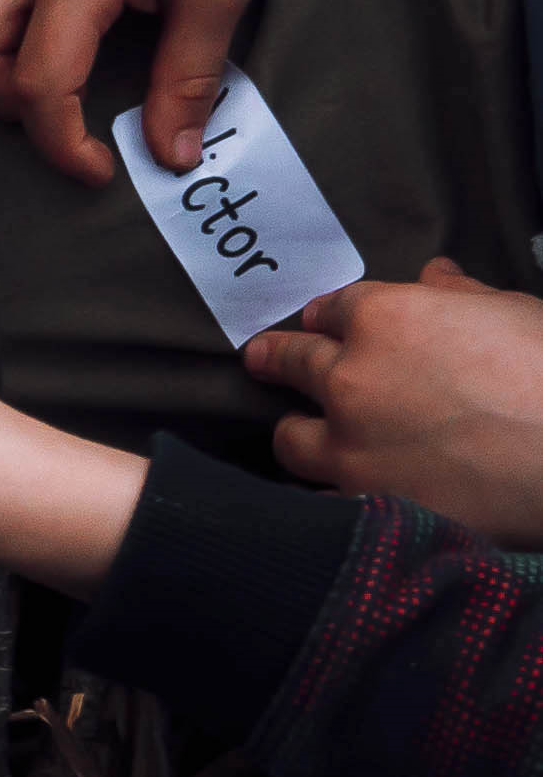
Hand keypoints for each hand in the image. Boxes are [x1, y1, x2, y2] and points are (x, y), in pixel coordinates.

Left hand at [254, 257, 542, 541]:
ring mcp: (348, 444)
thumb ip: (464, 296)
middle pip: (294, 361)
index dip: (331, 315)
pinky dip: (327, 492)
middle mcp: (350, 377)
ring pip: (291, 436)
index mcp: (387, 319)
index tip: (322, 321)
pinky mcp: (362, 501)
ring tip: (298, 432)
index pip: (336, 308)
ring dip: (297, 430)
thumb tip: (436, 275)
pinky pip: (321, 498)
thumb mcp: (516, 314)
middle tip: (260, 358)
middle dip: (277, 357)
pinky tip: (336, 493)